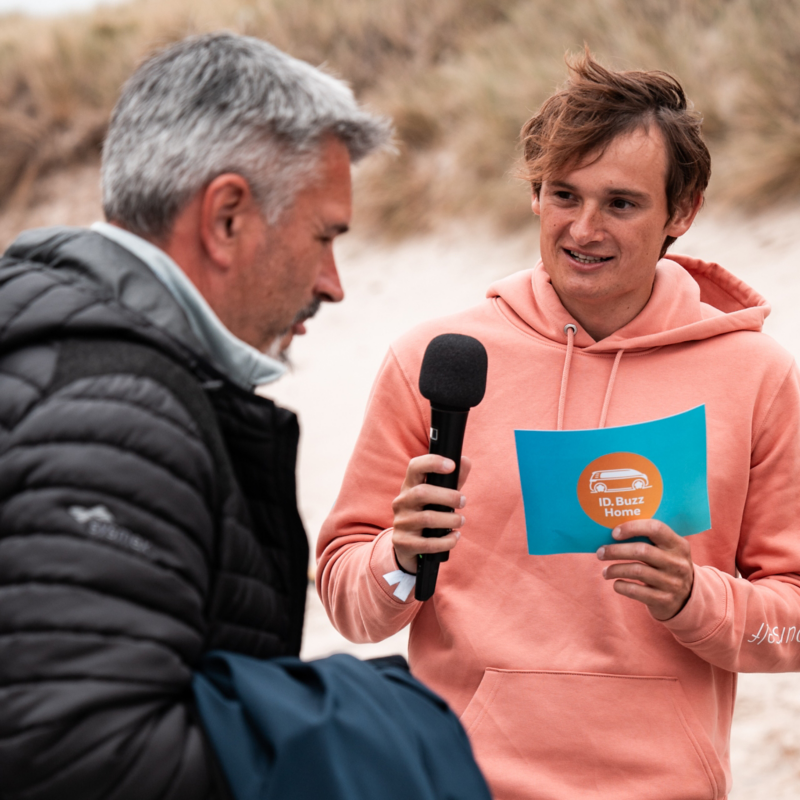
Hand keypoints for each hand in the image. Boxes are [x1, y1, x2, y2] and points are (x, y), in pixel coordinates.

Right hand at [392, 455, 471, 573]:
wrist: (408, 545)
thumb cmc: (427, 514)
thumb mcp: (439, 496)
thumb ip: (453, 480)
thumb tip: (465, 461)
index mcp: (409, 486)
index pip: (414, 467)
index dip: (432, 462)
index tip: (451, 465)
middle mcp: (401, 502)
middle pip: (422, 493)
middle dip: (448, 496)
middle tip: (463, 501)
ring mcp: (401, 522)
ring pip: (427, 518)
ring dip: (450, 520)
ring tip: (461, 521)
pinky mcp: (403, 543)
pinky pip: (428, 543)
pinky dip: (446, 541)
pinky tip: (455, 537)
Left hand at [596, 519, 693, 620]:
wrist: (687, 599)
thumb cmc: (666, 567)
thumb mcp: (667, 552)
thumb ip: (649, 540)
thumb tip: (611, 533)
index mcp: (678, 545)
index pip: (656, 528)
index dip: (632, 527)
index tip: (614, 533)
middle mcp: (678, 563)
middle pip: (641, 551)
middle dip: (615, 551)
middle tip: (600, 553)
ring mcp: (672, 583)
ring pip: (636, 571)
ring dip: (615, 570)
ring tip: (605, 572)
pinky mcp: (664, 600)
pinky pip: (636, 591)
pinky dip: (621, 586)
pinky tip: (616, 584)